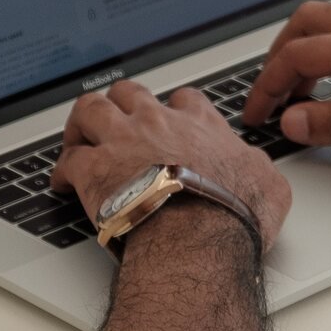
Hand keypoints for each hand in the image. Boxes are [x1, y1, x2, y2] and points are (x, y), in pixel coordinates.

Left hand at [51, 80, 291, 250]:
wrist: (199, 237)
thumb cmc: (233, 215)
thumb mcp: (269, 186)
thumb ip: (258, 168)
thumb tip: (258, 169)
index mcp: (199, 125)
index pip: (183, 99)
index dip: (172, 108)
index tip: (168, 121)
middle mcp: (157, 123)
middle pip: (128, 93)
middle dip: (119, 104)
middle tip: (115, 123)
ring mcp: (121, 143)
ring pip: (90, 109)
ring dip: (81, 124)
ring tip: (79, 139)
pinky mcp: (92, 171)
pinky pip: (67, 160)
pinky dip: (61, 171)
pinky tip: (61, 183)